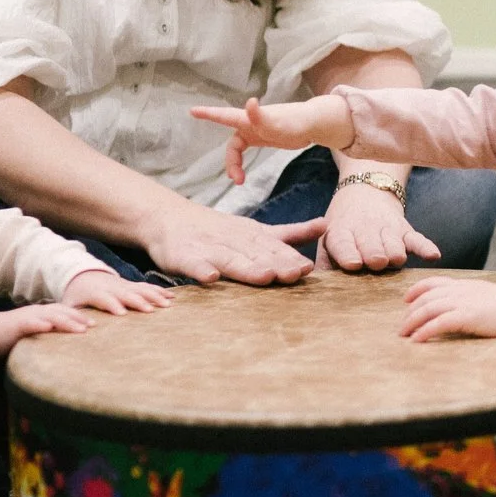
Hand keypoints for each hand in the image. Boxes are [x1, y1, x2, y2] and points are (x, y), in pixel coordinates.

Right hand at [0, 303, 90, 358]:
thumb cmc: (11, 338)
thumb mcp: (35, 337)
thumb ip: (50, 340)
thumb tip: (68, 353)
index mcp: (43, 314)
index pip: (66, 312)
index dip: (82, 316)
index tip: (97, 324)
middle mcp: (37, 313)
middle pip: (63, 312)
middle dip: (80, 317)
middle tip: (96, 326)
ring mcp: (27, 317)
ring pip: (50, 316)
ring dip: (66, 321)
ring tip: (81, 329)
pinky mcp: (15, 325)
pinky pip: (29, 323)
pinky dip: (39, 324)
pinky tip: (49, 327)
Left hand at [61, 269, 172, 313]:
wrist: (82, 275)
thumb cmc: (75, 295)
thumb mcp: (69, 304)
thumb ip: (73, 316)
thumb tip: (81, 329)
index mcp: (95, 292)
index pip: (104, 298)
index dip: (113, 304)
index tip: (122, 314)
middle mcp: (112, 287)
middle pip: (127, 293)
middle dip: (139, 301)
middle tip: (150, 310)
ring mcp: (123, 284)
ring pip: (141, 288)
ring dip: (154, 296)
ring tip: (167, 305)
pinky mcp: (131, 284)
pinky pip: (147, 287)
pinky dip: (159, 291)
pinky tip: (172, 298)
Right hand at [141, 199, 322, 285]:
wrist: (169, 218)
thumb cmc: (219, 231)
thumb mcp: (257, 230)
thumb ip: (290, 233)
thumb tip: (326, 225)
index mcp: (253, 237)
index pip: (275, 249)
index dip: (291, 258)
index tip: (308, 268)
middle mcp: (234, 241)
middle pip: (257, 255)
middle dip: (277, 264)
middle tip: (296, 274)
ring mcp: (209, 249)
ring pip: (231, 260)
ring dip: (247, 268)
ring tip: (265, 276)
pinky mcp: (184, 256)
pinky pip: (193, 264)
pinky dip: (201, 270)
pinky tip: (211, 278)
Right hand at [190, 95, 356, 184]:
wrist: (313, 124)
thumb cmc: (296, 121)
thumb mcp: (278, 122)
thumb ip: (261, 116)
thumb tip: (250, 102)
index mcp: (249, 119)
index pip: (225, 116)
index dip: (209, 114)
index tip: (192, 111)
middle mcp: (249, 124)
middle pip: (231, 143)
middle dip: (228, 160)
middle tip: (235, 178)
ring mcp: (255, 131)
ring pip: (236, 150)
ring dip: (235, 165)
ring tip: (240, 181)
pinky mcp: (261, 138)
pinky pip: (244, 151)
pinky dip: (240, 162)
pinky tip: (243, 175)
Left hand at [318, 175, 440, 271]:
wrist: (363, 192)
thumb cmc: (343, 226)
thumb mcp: (328, 239)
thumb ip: (325, 262)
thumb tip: (318, 285)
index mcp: (341, 233)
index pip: (345, 245)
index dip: (349, 254)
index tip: (354, 264)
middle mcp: (365, 230)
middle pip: (372, 245)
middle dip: (375, 253)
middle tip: (376, 262)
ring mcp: (387, 229)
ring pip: (395, 243)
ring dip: (396, 252)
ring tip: (395, 259)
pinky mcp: (405, 230)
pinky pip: (417, 239)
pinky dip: (426, 247)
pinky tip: (433, 255)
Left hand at [400, 274, 495, 342]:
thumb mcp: (481, 292)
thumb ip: (467, 294)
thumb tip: (455, 303)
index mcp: (462, 285)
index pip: (432, 283)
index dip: (416, 290)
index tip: (405, 299)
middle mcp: (458, 291)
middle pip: (425, 299)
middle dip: (409, 313)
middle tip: (401, 327)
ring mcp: (461, 303)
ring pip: (428, 310)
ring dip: (412, 323)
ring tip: (403, 335)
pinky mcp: (466, 316)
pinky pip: (439, 323)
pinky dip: (425, 331)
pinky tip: (417, 340)